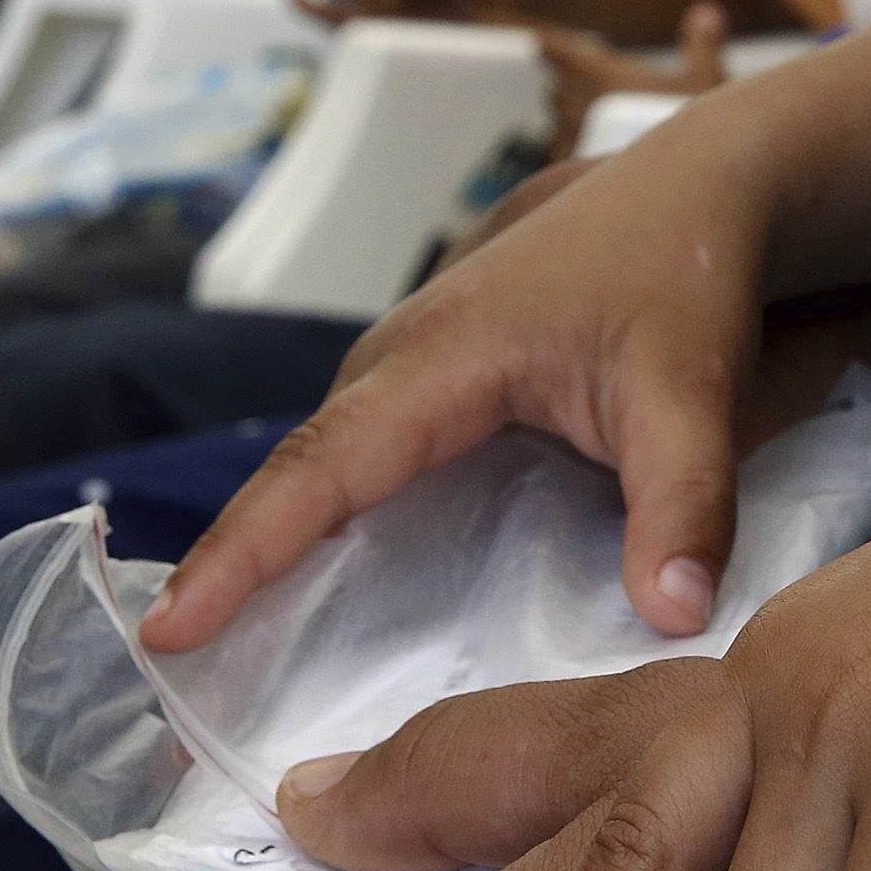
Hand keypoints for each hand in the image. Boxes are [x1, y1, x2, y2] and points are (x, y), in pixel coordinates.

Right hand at [138, 105, 783, 651]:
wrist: (701, 188)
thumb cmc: (686, 272)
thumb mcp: (696, 389)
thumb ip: (688, 503)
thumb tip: (678, 617)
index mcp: (438, 358)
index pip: (319, 470)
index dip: (242, 555)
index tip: (168, 630)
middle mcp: (400, 358)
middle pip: (296, 477)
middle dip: (229, 572)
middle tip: (172, 683)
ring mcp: (410, 364)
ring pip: (323, 467)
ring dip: (269, 550)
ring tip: (218, 654)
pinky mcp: (436, 378)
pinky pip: (358, 459)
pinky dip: (323, 523)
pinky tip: (315, 596)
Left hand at [541, 2, 727, 154]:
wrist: (685, 171)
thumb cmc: (694, 121)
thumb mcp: (707, 78)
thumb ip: (702, 43)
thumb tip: (707, 9)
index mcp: (606, 75)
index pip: (562, 53)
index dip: (550, 46)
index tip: (538, 41)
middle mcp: (584, 105)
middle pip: (554, 92)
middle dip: (561, 87)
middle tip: (562, 84)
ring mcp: (580, 140)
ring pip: (555, 126)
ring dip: (562, 120)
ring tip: (574, 122)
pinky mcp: (581, 169)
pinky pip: (563, 157)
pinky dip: (568, 151)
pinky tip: (580, 156)